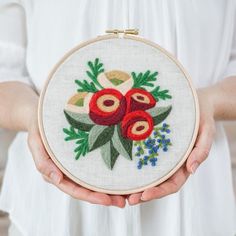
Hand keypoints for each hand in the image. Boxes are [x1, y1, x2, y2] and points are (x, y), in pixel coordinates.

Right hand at [27, 113, 125, 207]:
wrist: (41, 116)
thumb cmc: (38, 128)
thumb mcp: (35, 142)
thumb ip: (43, 161)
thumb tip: (57, 180)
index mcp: (55, 173)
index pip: (74, 189)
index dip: (90, 196)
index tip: (107, 200)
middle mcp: (68, 172)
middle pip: (87, 189)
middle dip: (104, 197)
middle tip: (123, 202)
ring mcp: (76, 165)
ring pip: (93, 181)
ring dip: (109, 189)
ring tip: (126, 194)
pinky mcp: (83, 157)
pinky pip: (95, 167)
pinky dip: (107, 174)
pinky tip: (120, 176)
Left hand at [128, 88, 215, 204]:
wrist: (196, 104)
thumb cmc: (202, 117)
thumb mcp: (206, 132)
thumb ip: (201, 150)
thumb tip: (192, 170)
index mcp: (184, 164)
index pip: (172, 184)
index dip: (159, 192)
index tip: (144, 195)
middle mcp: (171, 164)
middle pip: (157, 184)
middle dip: (143, 193)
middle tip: (128, 199)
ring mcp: (161, 156)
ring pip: (148, 175)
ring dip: (136, 184)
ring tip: (121, 191)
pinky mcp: (153, 145)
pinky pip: (144, 158)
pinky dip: (134, 167)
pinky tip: (122, 168)